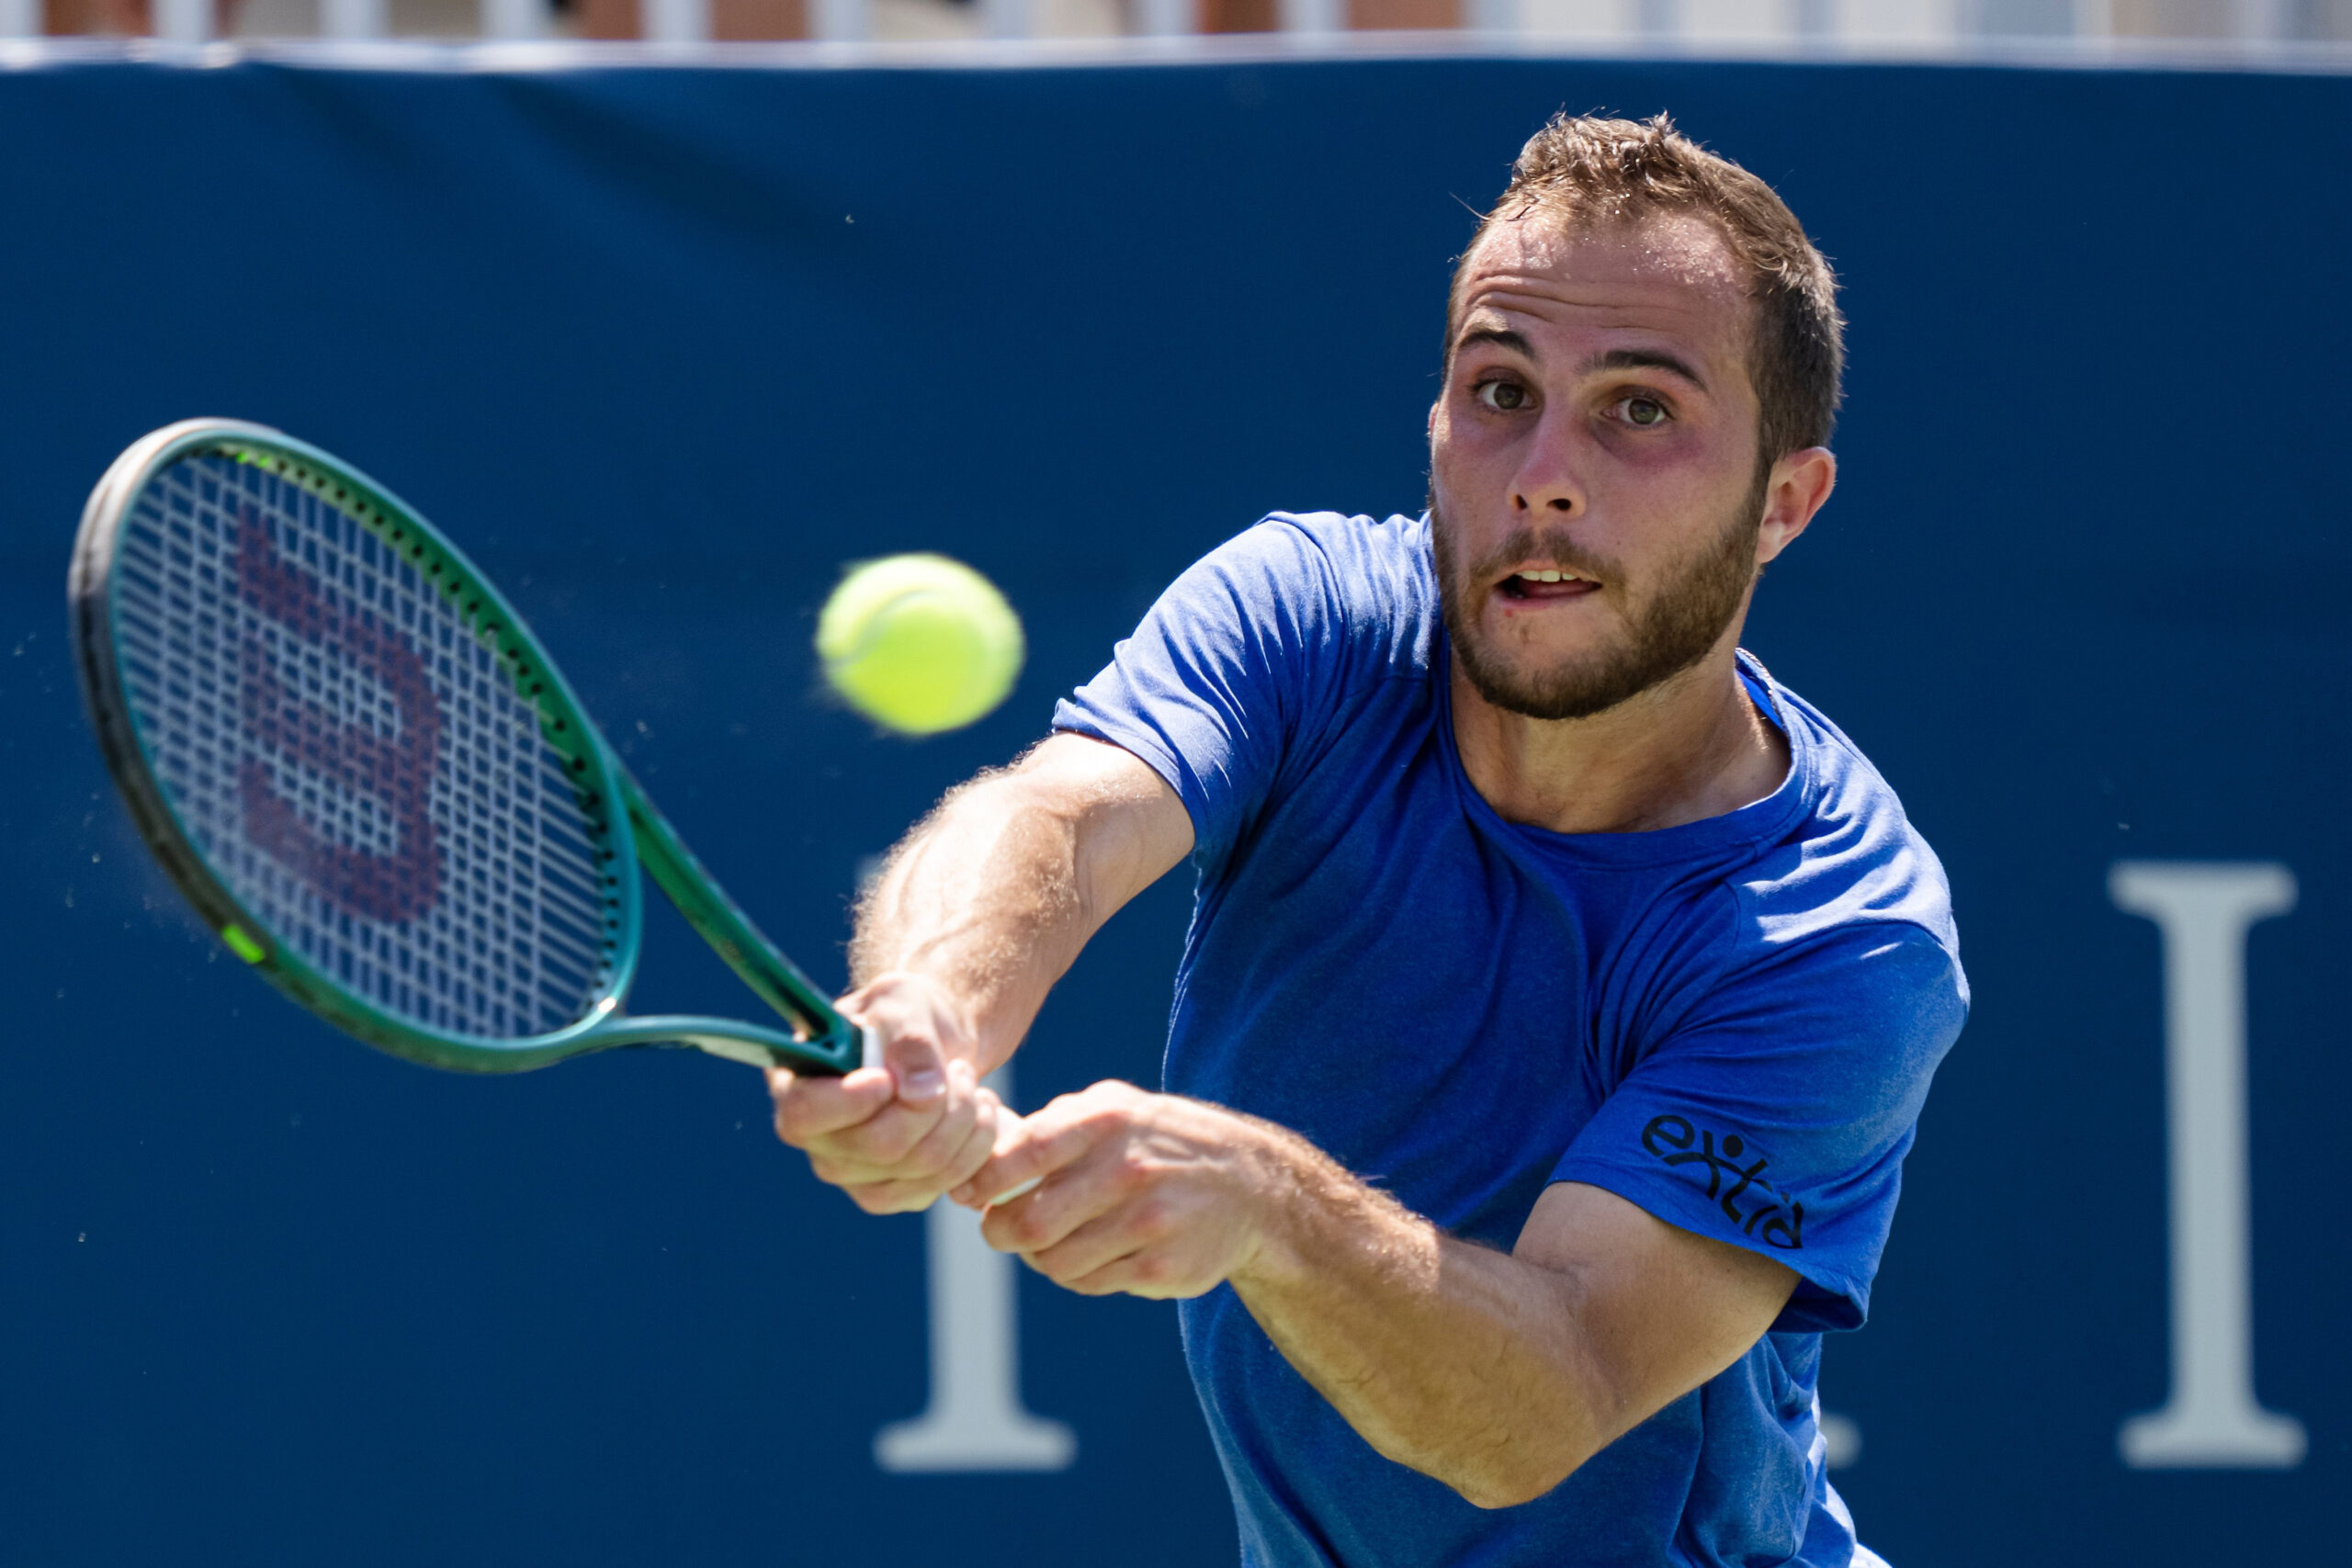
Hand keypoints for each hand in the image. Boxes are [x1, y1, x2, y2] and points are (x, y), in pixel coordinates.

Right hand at [768, 971, 1007, 1213]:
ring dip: (963, 1122)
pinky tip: (978, 1115)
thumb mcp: (906, 1003)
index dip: (849, 1103)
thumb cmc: (906, 1016)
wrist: (935, 1045)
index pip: (804, 1114)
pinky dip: (974, 1147)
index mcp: (799, 1085)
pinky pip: (942, 1184)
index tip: (888, 1078)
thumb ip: (909, 1037)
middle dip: (935, 1105)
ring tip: (972, 1084)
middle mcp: (818, 1141)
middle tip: (959, 1070)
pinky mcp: (892, 1192)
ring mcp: (852, 1175)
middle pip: (880, 1146)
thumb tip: (919, 1091)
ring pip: (921, 1167)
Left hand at [952, 1080, 1289, 1298]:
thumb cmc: (1159, 1142)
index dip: (982, 1181)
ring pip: (1054, 1261)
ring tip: (1056, 1239)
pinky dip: (1079, 1272)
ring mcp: (1149, 1222)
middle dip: (1001, 1231)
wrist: (1251, 1185)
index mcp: (1108, 1120)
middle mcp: (1129, 1169)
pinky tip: (1097, 1252)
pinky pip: (1089, 1282)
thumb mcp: (1114, 1109)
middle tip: (1002, 1229)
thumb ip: (1049, 1125)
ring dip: (1041, 1256)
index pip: (1021, 1154)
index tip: (970, 1194)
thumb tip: (978, 1152)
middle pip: (1028, 1222)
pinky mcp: (1163, 1268)